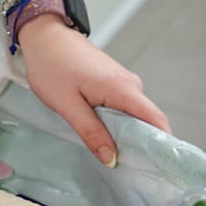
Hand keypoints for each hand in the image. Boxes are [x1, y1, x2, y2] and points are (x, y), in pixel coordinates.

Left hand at [18, 16, 170, 165]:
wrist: (44, 35)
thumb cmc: (52, 66)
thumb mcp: (68, 105)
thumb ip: (91, 132)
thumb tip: (112, 159)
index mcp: (124, 89)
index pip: (156, 121)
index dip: (162, 145)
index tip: (159, 169)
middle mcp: (131, 84)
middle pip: (146, 121)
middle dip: (140, 146)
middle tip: (127, 171)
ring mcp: (124, 82)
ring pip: (133, 116)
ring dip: (125, 135)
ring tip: (112, 156)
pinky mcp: (114, 81)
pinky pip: (123, 108)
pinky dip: (117, 123)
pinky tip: (103, 135)